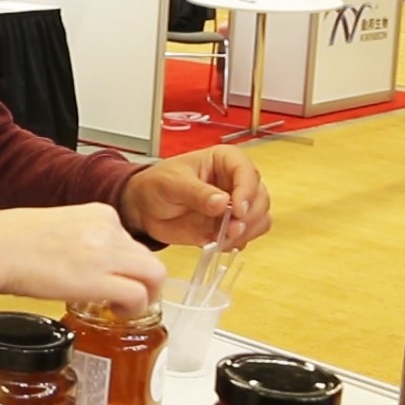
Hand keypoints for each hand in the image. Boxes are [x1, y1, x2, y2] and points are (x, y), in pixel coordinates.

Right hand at [0, 204, 166, 314]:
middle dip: (141, 282)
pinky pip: (138, 297)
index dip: (126, 265)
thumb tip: (84, 260)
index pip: (130, 241)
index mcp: (97, 213)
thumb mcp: (54, 227)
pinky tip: (115, 315)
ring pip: (153, 276)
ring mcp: (107, 253)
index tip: (114, 278)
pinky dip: (133, 310)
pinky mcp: (99, 279)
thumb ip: (79, 238)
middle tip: (125, 299)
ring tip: (120, 309)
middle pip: (148, 259)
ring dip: (143, 297)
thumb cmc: (7, 240)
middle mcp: (108, 229)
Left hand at [117, 146, 270, 248]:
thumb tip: (223, 202)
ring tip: (223, 238)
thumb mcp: (172, 184)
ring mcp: (235, 206)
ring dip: (246, 232)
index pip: (247, 172)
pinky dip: (237, 242)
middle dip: (249, 216)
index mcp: (225, 161)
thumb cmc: (156, 184)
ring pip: (259, 218)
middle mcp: (235, 182)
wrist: (144, 208)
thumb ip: (197, 193)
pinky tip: (219, 243)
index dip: (247, 191)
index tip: (237, 209)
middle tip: (231, 229)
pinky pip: (246, 236)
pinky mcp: (230, 226)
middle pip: (260, 197)